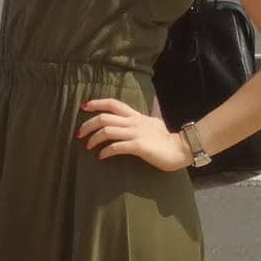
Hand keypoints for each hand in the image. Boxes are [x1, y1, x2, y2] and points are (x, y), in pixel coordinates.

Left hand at [76, 98, 193, 169]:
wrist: (181, 149)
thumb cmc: (166, 138)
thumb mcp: (155, 121)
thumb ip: (148, 113)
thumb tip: (153, 104)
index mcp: (135, 115)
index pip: (112, 103)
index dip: (96, 103)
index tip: (83, 107)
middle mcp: (133, 122)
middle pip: (104, 118)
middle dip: (88, 124)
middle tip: (79, 133)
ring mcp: (135, 134)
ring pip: (107, 131)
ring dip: (93, 138)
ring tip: (88, 146)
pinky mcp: (138, 146)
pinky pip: (117, 147)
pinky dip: (106, 151)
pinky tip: (101, 157)